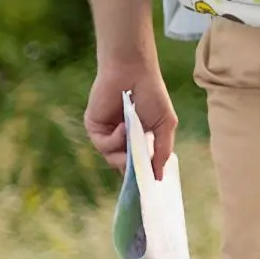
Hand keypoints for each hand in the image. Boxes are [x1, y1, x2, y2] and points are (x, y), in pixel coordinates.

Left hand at [84, 62, 176, 181]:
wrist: (133, 72)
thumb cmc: (153, 94)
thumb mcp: (165, 124)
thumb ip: (162, 151)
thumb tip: (159, 177)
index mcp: (139, 138)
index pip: (138, 163)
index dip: (142, 174)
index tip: (148, 186)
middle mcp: (122, 138)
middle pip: (124, 165)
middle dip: (132, 168)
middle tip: (139, 169)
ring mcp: (107, 134)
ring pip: (112, 158)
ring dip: (124, 152)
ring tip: (133, 135)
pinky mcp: (94, 128)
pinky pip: (103, 145)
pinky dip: (114, 140)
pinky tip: (123, 126)